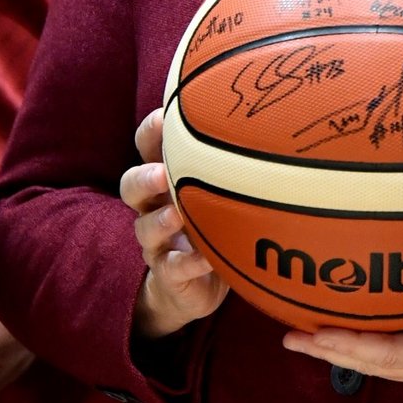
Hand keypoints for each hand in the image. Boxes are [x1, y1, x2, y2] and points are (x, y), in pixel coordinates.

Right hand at [120, 108, 228, 338]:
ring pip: (144, 229)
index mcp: (165, 180)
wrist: (196, 286)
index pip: (146, 149)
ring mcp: (158, 243)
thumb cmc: (212, 223)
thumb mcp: (217, 190)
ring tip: (177, 216)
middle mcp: (153, 208)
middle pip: (131, 186)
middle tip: (162, 172)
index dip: (149, 133)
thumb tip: (271, 122)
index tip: (164, 116)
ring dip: (160, 221)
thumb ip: (229, 163)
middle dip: (143, 177)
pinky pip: (172, 268)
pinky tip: (206, 259)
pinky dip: (189, 263)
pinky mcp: (169, 274)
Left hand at [282, 262, 402, 396]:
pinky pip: (399, 354)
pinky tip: (356, 327)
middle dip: (331, 350)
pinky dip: (369, 344)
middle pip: (376, 363)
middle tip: (287, 336)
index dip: (350, 344)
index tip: (313, 334)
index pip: (391, 354)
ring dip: (345, 349)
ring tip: (306, 334)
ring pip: (383, 362)